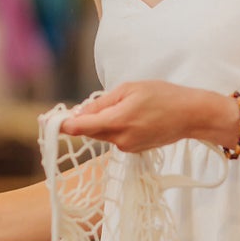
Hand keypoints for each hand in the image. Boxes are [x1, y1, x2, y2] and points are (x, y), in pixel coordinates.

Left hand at [60, 81, 230, 152]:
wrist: (191, 116)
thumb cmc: (163, 96)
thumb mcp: (129, 89)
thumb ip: (101, 102)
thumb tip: (78, 113)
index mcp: (117, 121)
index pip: (79, 128)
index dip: (61, 124)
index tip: (48, 120)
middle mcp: (119, 139)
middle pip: (88, 131)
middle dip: (81, 120)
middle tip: (79, 107)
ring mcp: (126, 147)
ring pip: (101, 134)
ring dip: (99, 123)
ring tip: (120, 106)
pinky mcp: (132, 150)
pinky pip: (113, 138)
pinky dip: (113, 128)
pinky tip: (130, 117)